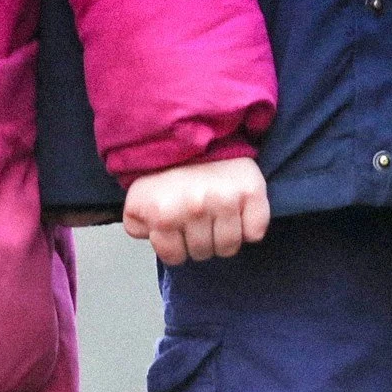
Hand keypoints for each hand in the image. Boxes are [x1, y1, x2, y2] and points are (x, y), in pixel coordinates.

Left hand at [123, 157, 269, 265]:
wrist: (199, 134)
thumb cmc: (168, 171)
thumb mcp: (138, 199)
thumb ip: (137, 225)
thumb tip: (151, 238)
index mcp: (164, 214)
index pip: (175, 257)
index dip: (175, 245)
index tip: (177, 227)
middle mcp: (195, 209)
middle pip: (203, 253)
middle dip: (199, 240)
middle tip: (197, 218)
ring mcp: (225, 201)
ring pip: (229, 247)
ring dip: (223, 237)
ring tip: (217, 217)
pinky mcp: (252, 193)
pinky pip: (255, 232)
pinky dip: (249, 227)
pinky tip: (238, 213)